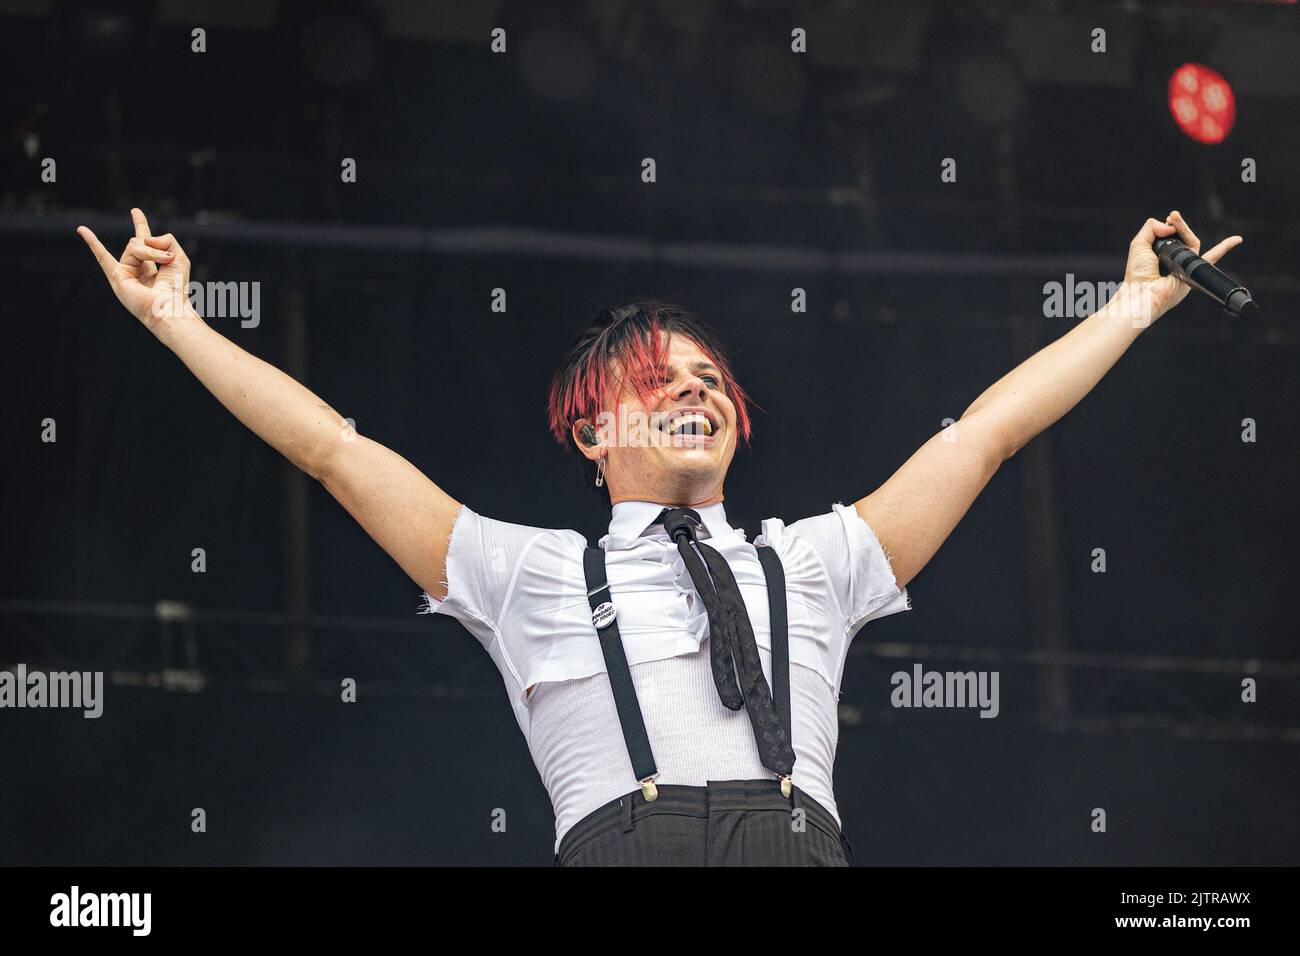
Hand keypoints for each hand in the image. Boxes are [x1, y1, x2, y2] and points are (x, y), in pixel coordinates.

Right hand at [77, 208, 195, 332]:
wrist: (170, 306)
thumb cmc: (178, 288)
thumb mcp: (179, 256)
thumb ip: (166, 239)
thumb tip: (145, 237)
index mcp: (150, 264)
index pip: (144, 239)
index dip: (140, 224)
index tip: (135, 211)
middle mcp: (135, 268)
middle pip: (138, 241)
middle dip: (155, 248)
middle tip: (167, 259)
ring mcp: (124, 273)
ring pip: (133, 247)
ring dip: (150, 252)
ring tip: (162, 262)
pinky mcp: (117, 278)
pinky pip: (103, 257)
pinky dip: (93, 242)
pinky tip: (82, 229)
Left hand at [1124, 210, 1242, 319]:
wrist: (1143, 292)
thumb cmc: (1138, 274)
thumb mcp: (1139, 243)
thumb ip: (1151, 227)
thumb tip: (1170, 223)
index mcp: (1160, 255)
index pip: (1170, 235)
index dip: (1170, 225)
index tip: (1168, 218)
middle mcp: (1174, 260)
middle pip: (1182, 236)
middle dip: (1178, 224)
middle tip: (1172, 216)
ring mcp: (1185, 265)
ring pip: (1192, 242)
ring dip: (1185, 228)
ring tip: (1175, 219)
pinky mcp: (1194, 270)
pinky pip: (1213, 258)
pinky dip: (1225, 248)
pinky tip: (1237, 239)